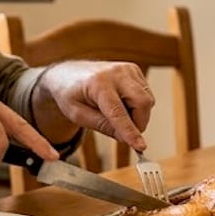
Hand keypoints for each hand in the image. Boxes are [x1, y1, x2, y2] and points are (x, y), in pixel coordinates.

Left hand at [33, 61, 152, 151]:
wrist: (67, 74)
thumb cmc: (70, 94)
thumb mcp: (78, 115)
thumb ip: (102, 126)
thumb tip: (125, 138)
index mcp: (98, 83)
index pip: (118, 112)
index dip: (130, 131)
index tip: (140, 146)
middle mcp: (116, 73)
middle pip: (142, 103)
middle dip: (138, 123)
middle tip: (123, 132)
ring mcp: (127, 69)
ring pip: (147, 100)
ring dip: (138, 115)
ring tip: (115, 114)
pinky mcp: (133, 70)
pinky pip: (146, 94)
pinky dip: (138, 105)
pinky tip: (121, 104)